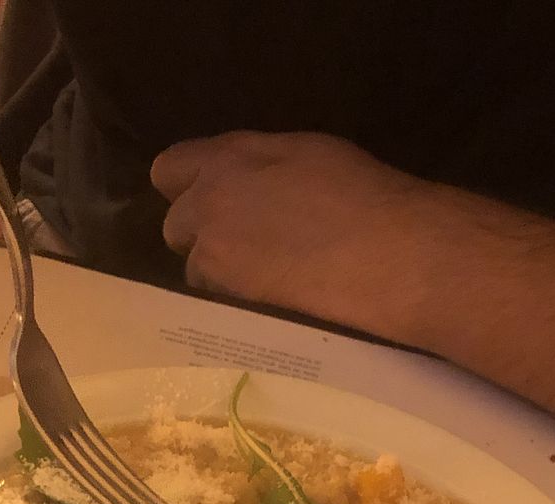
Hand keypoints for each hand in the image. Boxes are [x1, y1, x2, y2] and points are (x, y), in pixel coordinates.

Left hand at [151, 131, 443, 341]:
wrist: (387, 255)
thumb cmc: (360, 195)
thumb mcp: (304, 151)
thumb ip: (257, 161)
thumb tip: (239, 176)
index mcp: (226, 161)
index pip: (168, 170)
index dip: (187, 187)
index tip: (213, 200)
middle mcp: (208, 206)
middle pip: (174, 225)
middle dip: (199, 233)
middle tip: (243, 243)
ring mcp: (216, 257)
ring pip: (194, 268)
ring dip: (217, 271)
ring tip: (261, 277)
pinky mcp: (230, 300)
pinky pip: (214, 301)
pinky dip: (233, 301)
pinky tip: (268, 300)